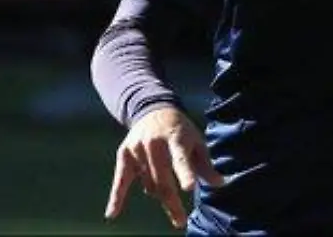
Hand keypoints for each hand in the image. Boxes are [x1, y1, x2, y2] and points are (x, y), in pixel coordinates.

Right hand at [105, 106, 222, 228]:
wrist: (154, 110)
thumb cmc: (180, 131)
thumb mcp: (196, 141)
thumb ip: (205, 165)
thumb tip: (220, 184)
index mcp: (176, 138)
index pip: (181, 158)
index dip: (185, 172)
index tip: (189, 187)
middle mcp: (155, 143)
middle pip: (162, 179)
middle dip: (172, 202)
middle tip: (180, 221)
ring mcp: (137, 149)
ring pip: (148, 184)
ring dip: (158, 194)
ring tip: (168, 195)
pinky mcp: (124, 155)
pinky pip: (120, 181)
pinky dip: (116, 197)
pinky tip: (112, 213)